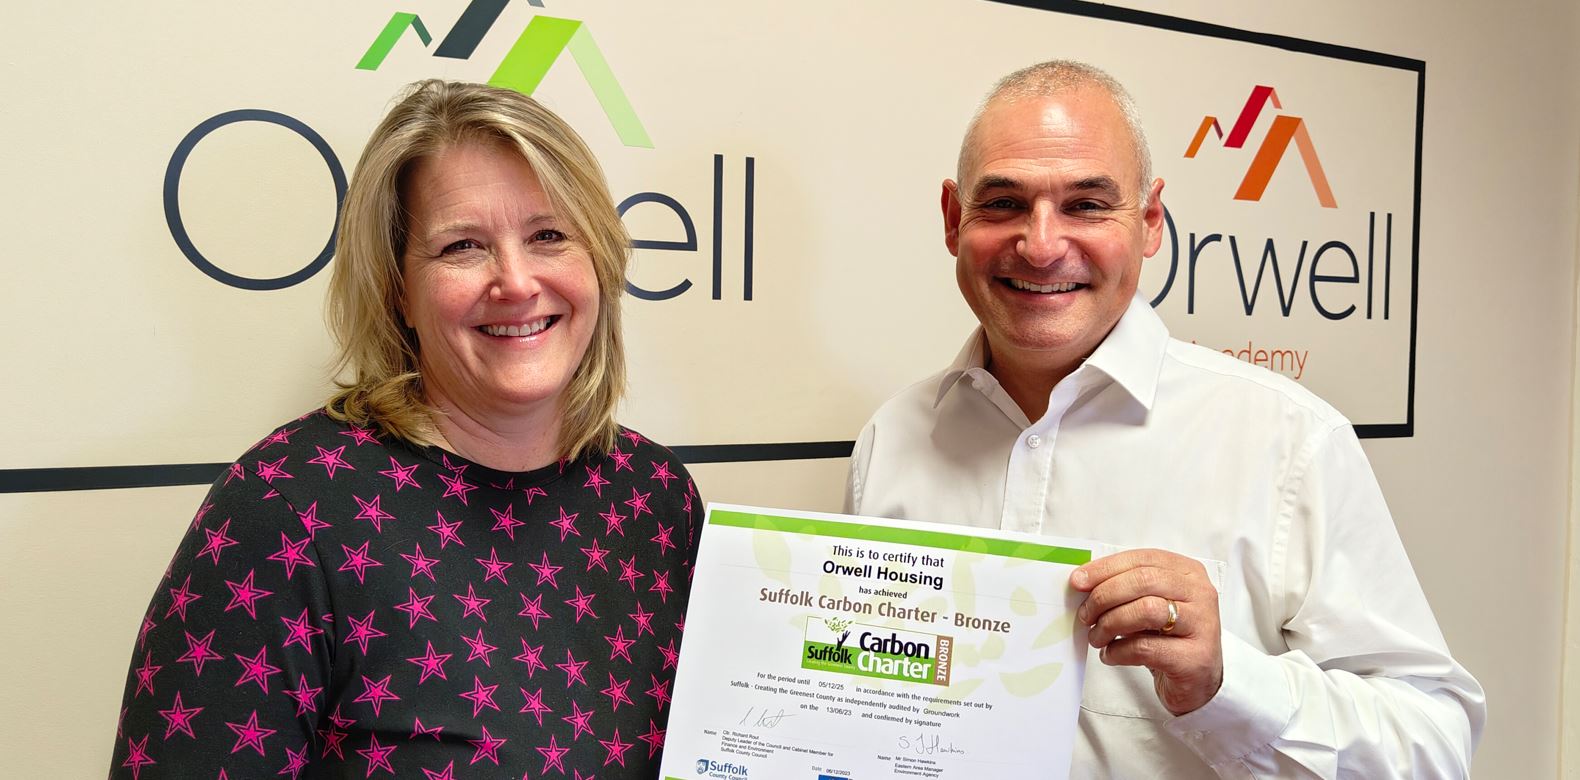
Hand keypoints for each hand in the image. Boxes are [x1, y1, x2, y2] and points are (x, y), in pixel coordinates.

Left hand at [1071, 548, 1222, 714]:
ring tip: (1097, 637)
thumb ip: (1125, 588)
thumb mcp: (1150, 605)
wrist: (1197, 680)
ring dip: (1110, 624)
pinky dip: (1118, 651)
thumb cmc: (1168, 637)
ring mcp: (1202, 625)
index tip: (1078, 581)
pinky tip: (1110, 655)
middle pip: (1144, 581)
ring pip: (1146, 610)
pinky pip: (1146, 648)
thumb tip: (1083, 581)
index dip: (1106, 568)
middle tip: (1085, 614)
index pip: (1143, 559)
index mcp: (1188, 573)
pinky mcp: (1194, 658)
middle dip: (1105, 596)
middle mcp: (1200, 594)